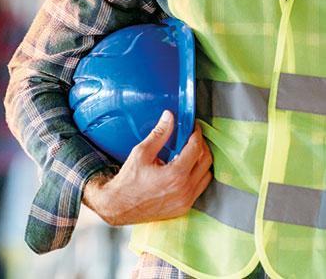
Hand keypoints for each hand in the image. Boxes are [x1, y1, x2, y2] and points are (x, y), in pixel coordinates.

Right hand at [83, 110, 212, 225]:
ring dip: (202, 162)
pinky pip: (199, 188)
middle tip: (193, 137)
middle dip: (202, 146)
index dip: (197, 134)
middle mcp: (185, 189)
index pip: (196, 148)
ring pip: (206, 176)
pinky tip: (185, 170)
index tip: (194, 127)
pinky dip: (197, 176)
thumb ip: (159, 134)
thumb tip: (169, 117)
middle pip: (206, 161)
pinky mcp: (184, 208)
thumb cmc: (127, 181)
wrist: (118, 206)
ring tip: (190, 153)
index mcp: (175, 174)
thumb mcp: (141, 153)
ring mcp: (186, 201)